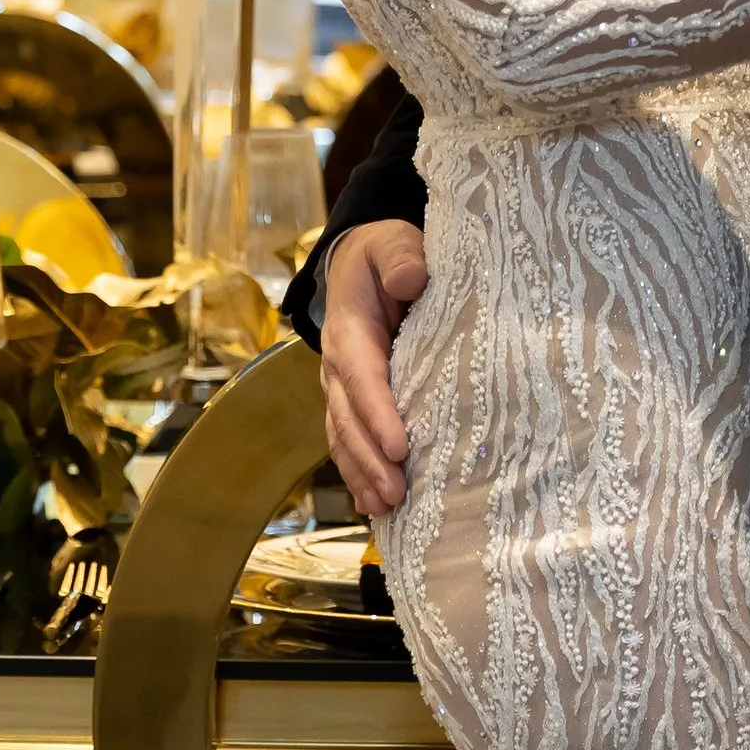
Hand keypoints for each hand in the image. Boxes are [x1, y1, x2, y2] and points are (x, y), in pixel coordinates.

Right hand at [318, 219, 427, 514]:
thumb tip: (411, 279)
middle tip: (397, 493)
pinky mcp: (353, 402)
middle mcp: (338, 366)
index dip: (378, 413)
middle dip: (370, 459)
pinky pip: (350, 442)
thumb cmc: (384, 255)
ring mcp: (341, 388)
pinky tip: (376, 506)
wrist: (363, 262)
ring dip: (364, 475)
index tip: (400, 446)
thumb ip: (400, 255)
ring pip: (346, 438)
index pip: (362, 376)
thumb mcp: (392, 242)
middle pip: (349, 419)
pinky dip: (361, 475)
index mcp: (348, 330)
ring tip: (389, 508)